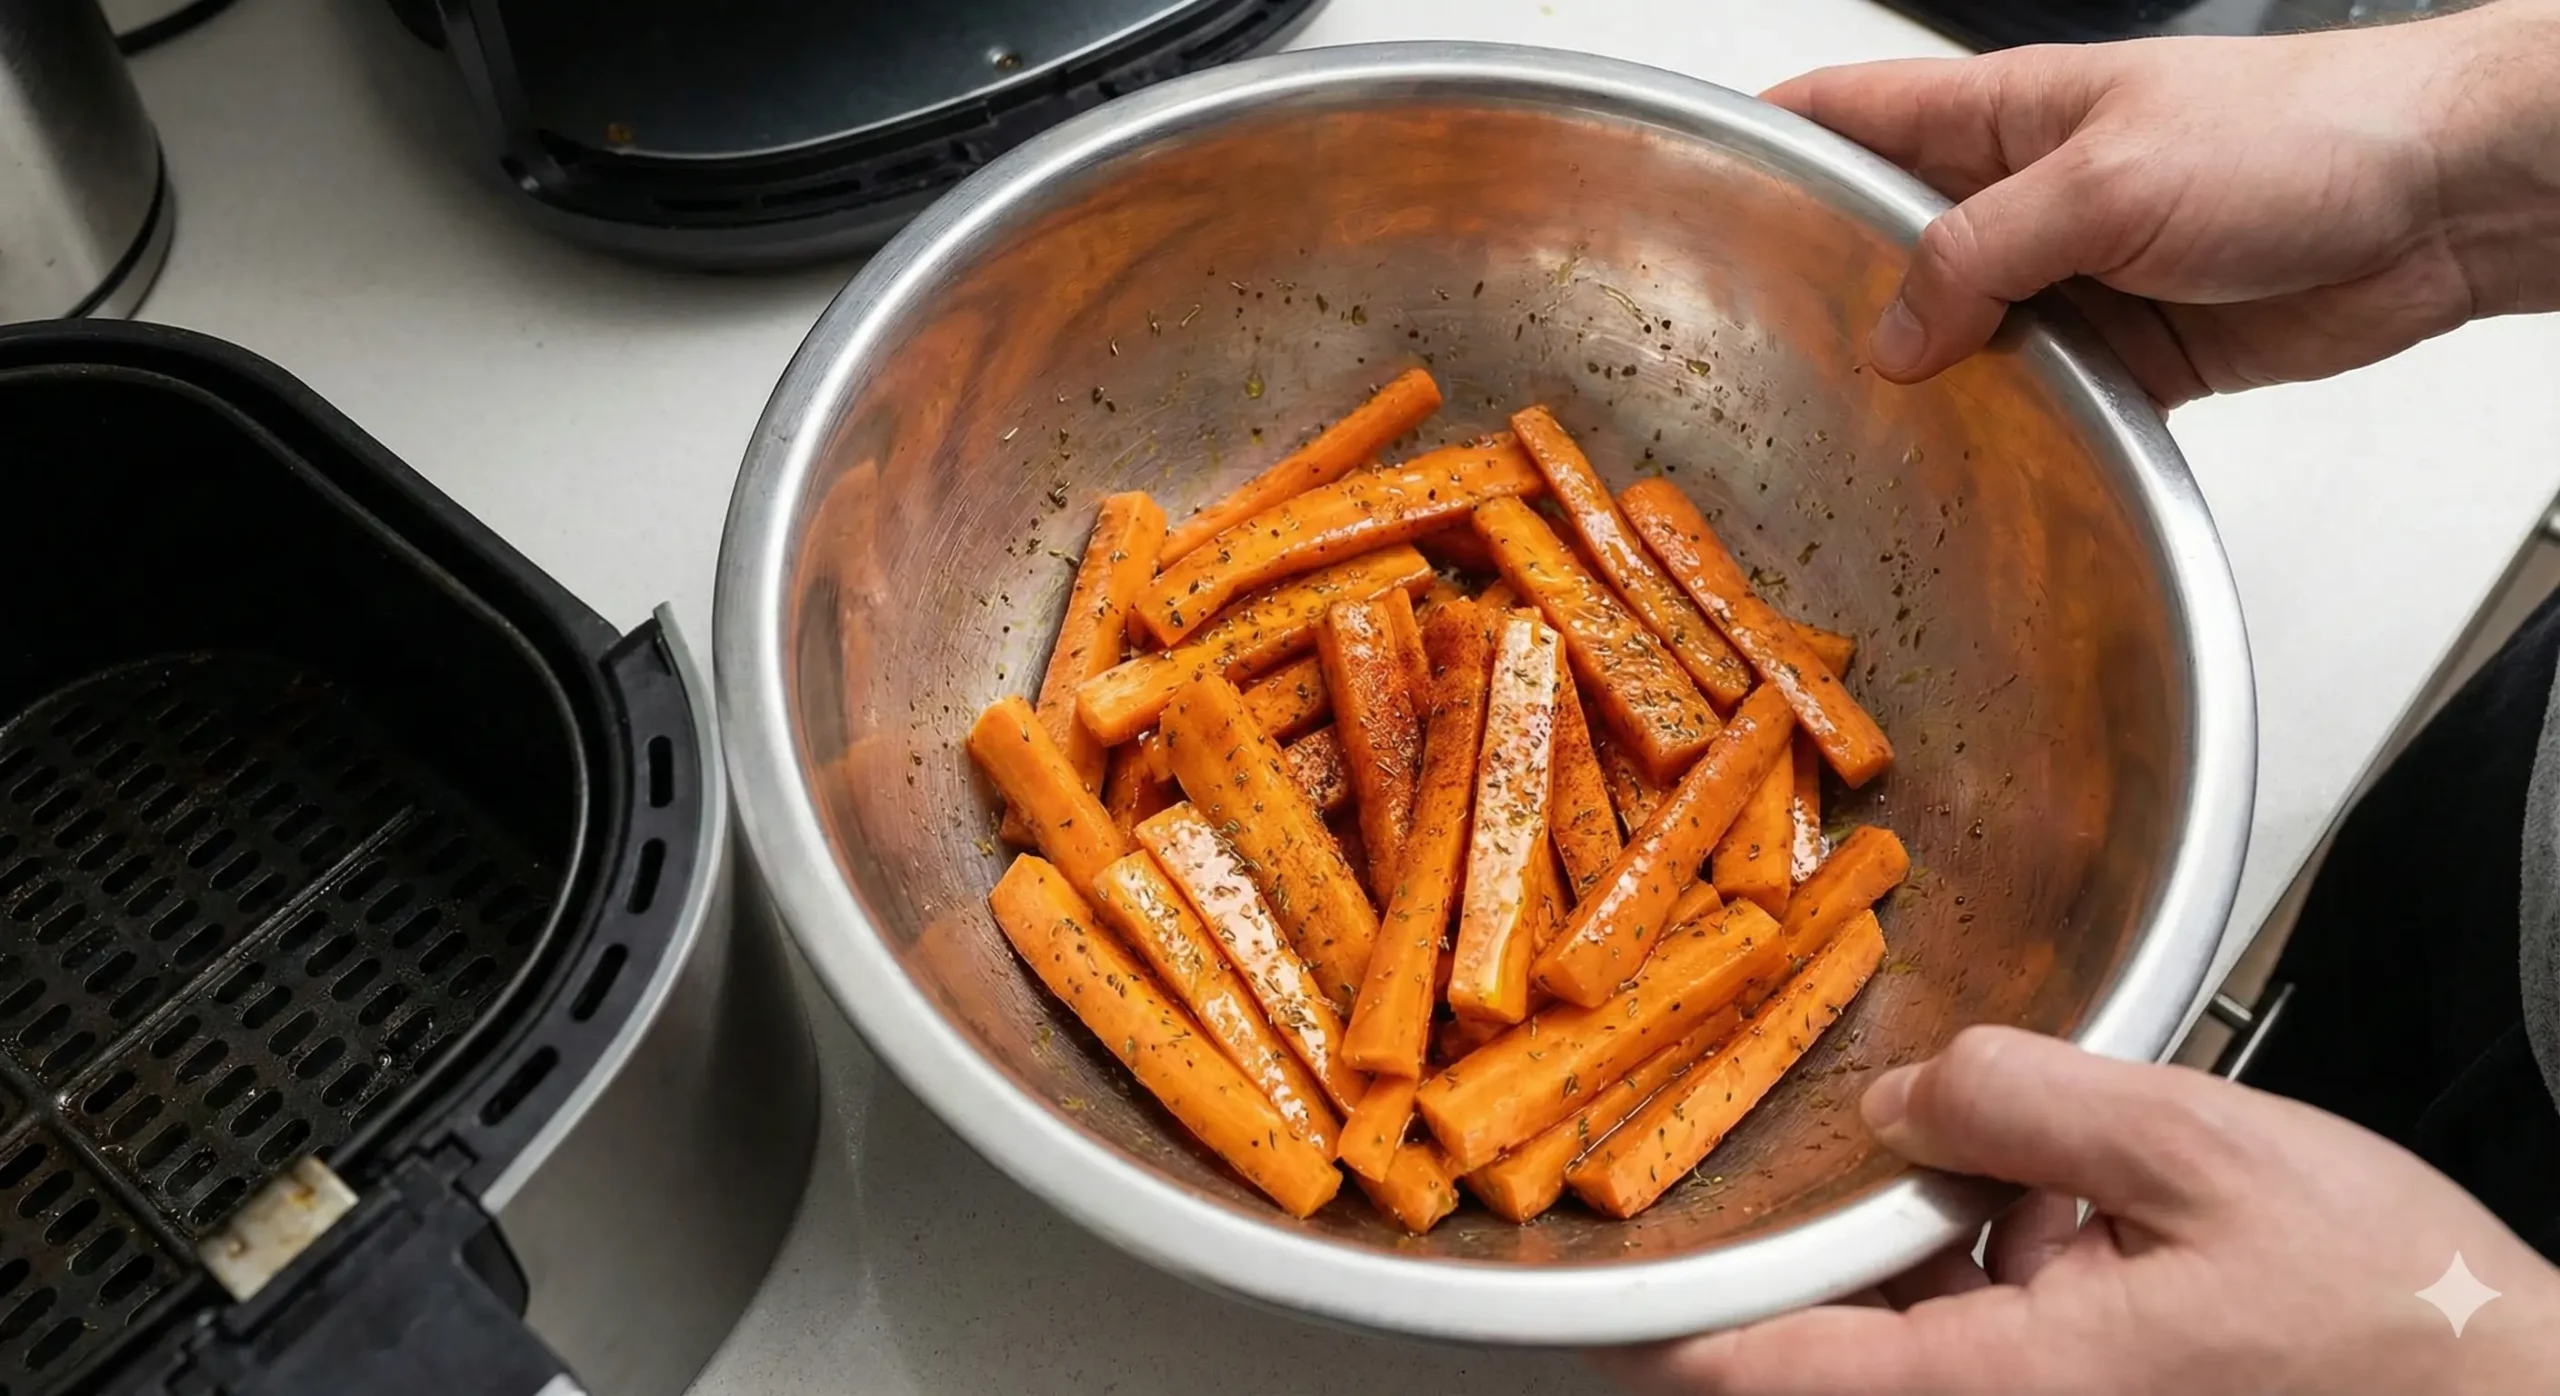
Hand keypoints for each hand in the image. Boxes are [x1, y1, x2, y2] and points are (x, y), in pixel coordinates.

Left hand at [1592, 1026, 2559, 1394]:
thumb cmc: (2401, 1319)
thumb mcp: (2207, 1155)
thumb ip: (2029, 1105)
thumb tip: (1906, 1097)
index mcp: (2012, 1390)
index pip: (1776, 1371)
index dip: (1668, 1325)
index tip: (1587, 1284)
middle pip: (1840, 1353)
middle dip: (1818, 1252)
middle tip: (1819, 1149)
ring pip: (1919, 1341)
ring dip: (1924, 1252)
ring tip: (1991, 1158)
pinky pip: (1993, 1348)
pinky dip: (1995, 1273)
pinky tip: (2063, 1208)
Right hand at [1762, 4, 2559, 404]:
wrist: (2444, 198)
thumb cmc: (2304, 131)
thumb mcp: (2105, 180)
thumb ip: (1982, 253)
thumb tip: (1897, 332)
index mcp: (2005, 115)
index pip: (1853, 114)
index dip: (1772, 142)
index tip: (1697, 185)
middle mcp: (2030, 194)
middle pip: (1894, 244)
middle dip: (1834, 295)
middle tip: (1767, 355)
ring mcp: (2079, 274)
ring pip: (1964, 334)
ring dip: (1930, 381)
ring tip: (1862, 432)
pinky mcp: (2135, 349)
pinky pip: (2047, 397)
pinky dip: (2017, 429)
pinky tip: (1979, 463)